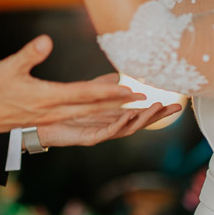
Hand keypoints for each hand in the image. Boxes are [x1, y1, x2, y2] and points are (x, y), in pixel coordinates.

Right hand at [0, 36, 139, 134]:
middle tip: (146, 100)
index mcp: (48, 98)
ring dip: (116, 114)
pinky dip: (100, 117)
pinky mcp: (53, 122)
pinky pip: (82, 121)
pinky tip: (111, 110)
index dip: (107, 91)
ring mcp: (55, 119)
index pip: (83, 94)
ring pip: (92, 117)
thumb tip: (45, 40)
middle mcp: (56, 112)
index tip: (128, 88)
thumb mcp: (8, 68)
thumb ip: (29, 54)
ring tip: (138, 110)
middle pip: (95, 109)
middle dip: (122, 105)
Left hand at [36, 74, 183, 146]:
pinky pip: (106, 132)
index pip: (138, 113)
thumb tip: (118, 76)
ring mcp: (98, 133)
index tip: (176, 104)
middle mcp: (107, 126)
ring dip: (142, 119)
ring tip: (156, 107)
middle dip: (156, 116)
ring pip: (126, 128)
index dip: (156, 110)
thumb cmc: (60, 110)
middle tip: (176, 107)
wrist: (37, 123)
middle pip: (138, 122)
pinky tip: (129, 115)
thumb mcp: (84, 93)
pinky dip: (119, 125)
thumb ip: (101, 86)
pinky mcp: (86, 138)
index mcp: (110, 117)